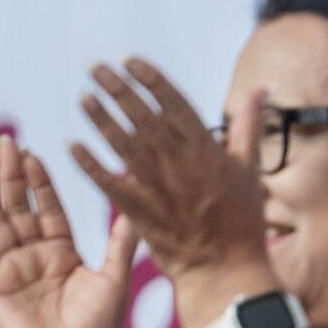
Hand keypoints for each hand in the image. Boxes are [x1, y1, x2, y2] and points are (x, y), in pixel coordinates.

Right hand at [0, 131, 137, 327]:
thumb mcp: (115, 279)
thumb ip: (120, 240)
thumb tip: (136, 204)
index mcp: (61, 253)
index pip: (48, 208)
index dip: (40, 182)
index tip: (34, 153)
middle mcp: (33, 257)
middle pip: (17, 208)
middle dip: (9, 177)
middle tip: (4, 143)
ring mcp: (9, 270)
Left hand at [67, 58, 272, 286]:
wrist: (226, 267)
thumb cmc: (241, 219)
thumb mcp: (249, 167)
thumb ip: (247, 125)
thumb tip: (257, 89)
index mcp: (206, 148)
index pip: (173, 102)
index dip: (149, 79)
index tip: (128, 60)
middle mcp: (180, 161)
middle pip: (143, 115)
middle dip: (118, 88)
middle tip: (93, 67)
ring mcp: (159, 186)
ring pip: (124, 143)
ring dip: (100, 118)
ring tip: (81, 96)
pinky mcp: (140, 210)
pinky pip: (109, 182)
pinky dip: (90, 164)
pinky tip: (70, 146)